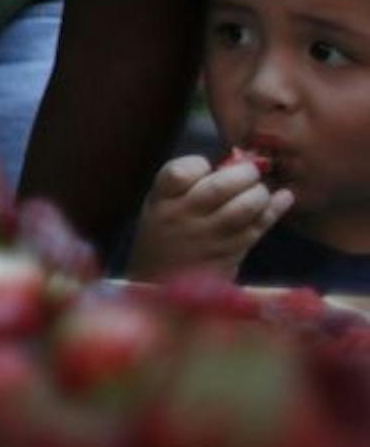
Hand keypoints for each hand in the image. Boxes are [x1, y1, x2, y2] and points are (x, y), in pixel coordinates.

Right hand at [126, 153, 293, 282]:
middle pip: (218, 188)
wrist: (162, 282)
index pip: (178, 173)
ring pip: (243, 208)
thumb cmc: (164, 234)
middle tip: (252, 171)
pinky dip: (275, 210)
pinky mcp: (231, 254)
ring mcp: (208, 238)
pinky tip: (285, 197)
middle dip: (244, 173)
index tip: (207, 166)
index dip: (199, 164)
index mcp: (161, 201)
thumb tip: (232, 163)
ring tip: (261, 190)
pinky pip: (257, 228)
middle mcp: (183, 218)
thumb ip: (186, 185)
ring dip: (260, 193)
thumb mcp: (161, 205)